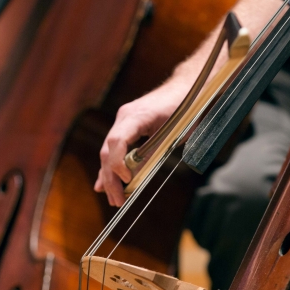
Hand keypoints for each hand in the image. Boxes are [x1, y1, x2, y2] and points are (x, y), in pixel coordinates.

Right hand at [95, 81, 189, 206]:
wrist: (186, 88)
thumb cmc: (185, 109)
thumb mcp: (173, 134)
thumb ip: (152, 154)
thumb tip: (134, 178)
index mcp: (136, 115)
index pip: (117, 141)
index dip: (118, 163)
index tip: (127, 181)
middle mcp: (124, 117)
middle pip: (108, 151)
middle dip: (110, 178)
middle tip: (117, 201)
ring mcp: (122, 121)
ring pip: (108, 152)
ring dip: (109, 176)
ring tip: (113, 199)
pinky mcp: (125, 126)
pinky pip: (114, 149)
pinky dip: (111, 167)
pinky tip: (103, 185)